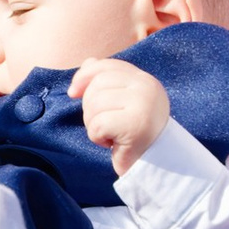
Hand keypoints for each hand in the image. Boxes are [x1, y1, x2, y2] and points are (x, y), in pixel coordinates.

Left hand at [71, 58, 171, 173]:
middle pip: (97, 85)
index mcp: (144, 80)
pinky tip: (112, 143)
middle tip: (104, 124)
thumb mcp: (122, 102)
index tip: (73, 93)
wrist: (155, 166)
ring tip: (110, 134)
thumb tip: (88, 62)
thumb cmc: (134, 134)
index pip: (106, 66)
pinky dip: (97, 137)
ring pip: (94, 104)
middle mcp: (147, 88)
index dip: (84, 76)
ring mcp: (143, 104)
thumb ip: (108, 80)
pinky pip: (98, 124)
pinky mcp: (135, 125)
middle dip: (90, 107)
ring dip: (93, 124)